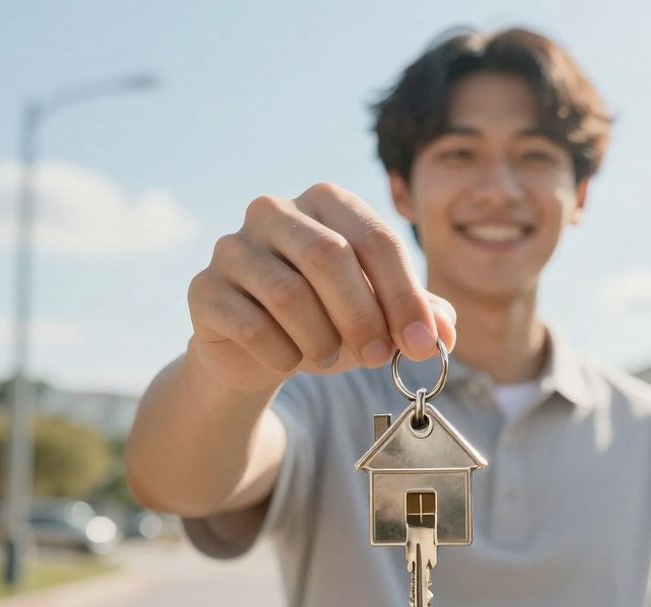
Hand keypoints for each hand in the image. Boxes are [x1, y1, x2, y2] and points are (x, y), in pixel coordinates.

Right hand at [186, 182, 456, 391]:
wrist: (257, 351)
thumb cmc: (327, 319)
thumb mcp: (379, 315)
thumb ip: (418, 315)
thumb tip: (446, 331)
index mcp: (326, 201)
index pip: (375, 238)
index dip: (404, 295)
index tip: (423, 344)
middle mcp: (273, 210)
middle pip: (328, 255)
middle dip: (362, 315)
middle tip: (377, 357)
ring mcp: (232, 246)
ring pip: (287, 294)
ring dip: (319, 339)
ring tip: (327, 357)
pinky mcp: (204, 288)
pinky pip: (249, 325)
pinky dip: (280, 354)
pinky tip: (287, 360)